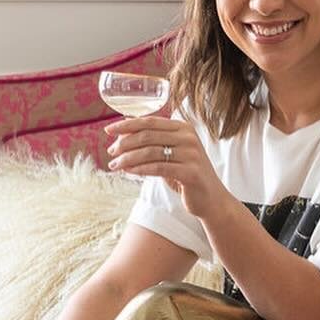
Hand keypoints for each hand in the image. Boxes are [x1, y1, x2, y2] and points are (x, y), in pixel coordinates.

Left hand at [106, 113, 223, 219]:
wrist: (211, 198)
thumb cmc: (186, 174)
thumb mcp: (170, 153)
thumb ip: (152, 140)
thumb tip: (125, 126)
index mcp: (183, 128)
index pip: (150, 121)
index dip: (127, 125)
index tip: (109, 131)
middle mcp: (189, 137)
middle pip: (148, 135)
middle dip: (125, 143)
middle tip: (111, 152)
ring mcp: (191, 154)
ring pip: (150, 152)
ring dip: (128, 158)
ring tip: (115, 165)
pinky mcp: (190, 172)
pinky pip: (158, 168)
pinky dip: (139, 169)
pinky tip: (128, 171)